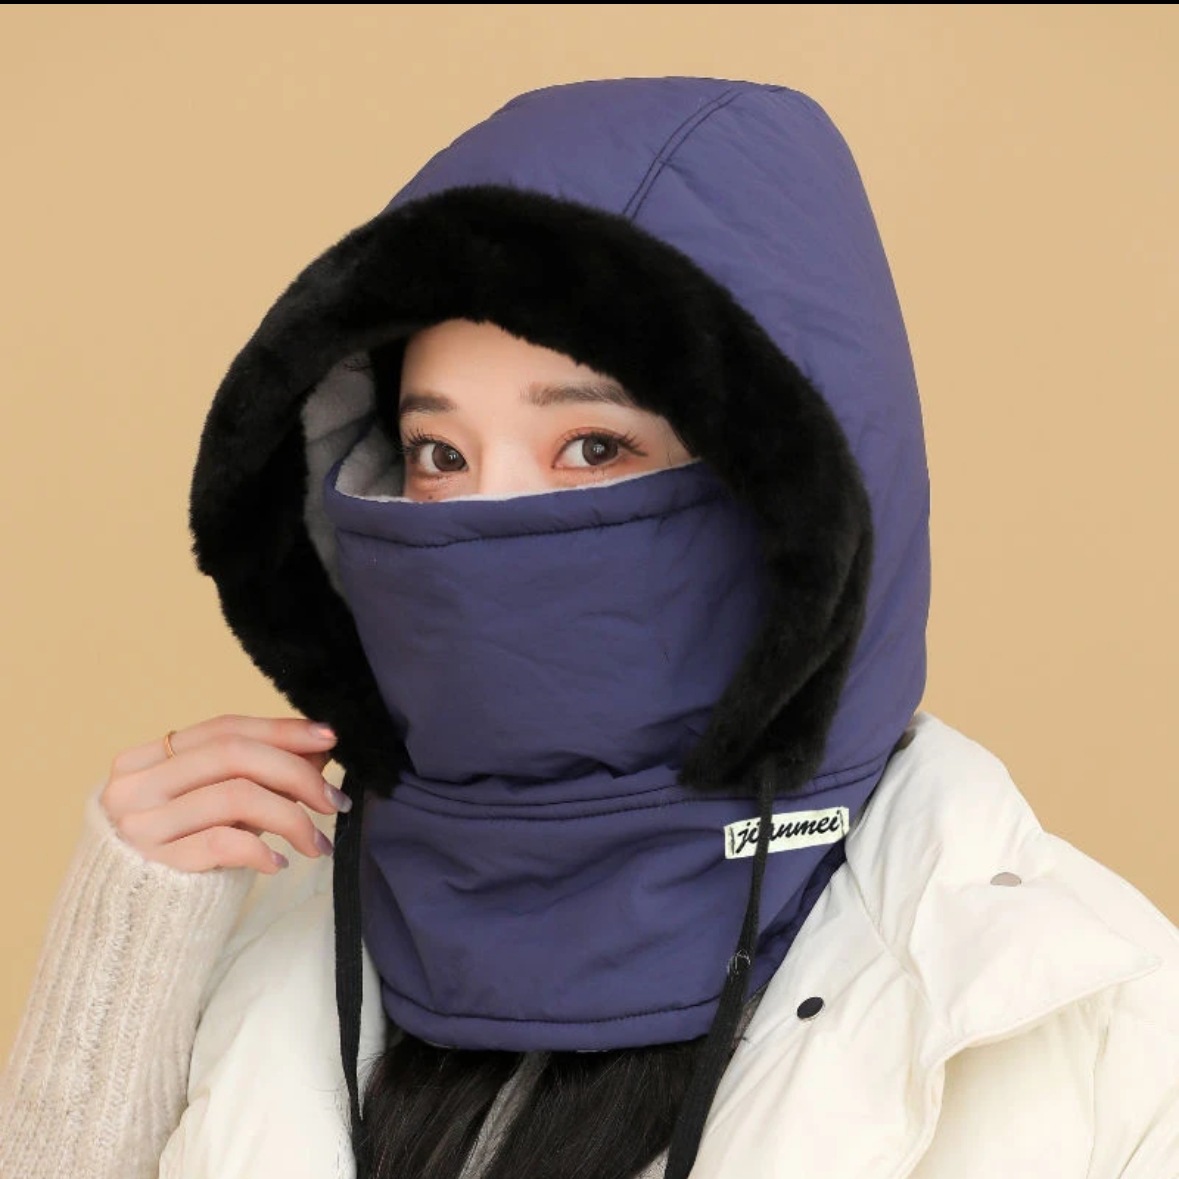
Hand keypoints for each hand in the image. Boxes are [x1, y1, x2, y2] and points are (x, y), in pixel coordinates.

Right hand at [99, 715, 345, 874]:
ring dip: (292, 817)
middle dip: (296, 772)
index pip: (225, 728)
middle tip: (334, 800)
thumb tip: (319, 750)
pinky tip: (279, 863)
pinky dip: (261, 849)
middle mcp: (135, 786)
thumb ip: (257, 775)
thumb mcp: (216, 806)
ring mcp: (140, 826)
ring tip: (319, 843)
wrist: (130, 925)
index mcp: (145, 759)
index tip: (328, 738)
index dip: (281, 730)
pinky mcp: (155, 866)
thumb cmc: (180, 855)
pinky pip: (223, 842)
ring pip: (236, 795)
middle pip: (233, 755)